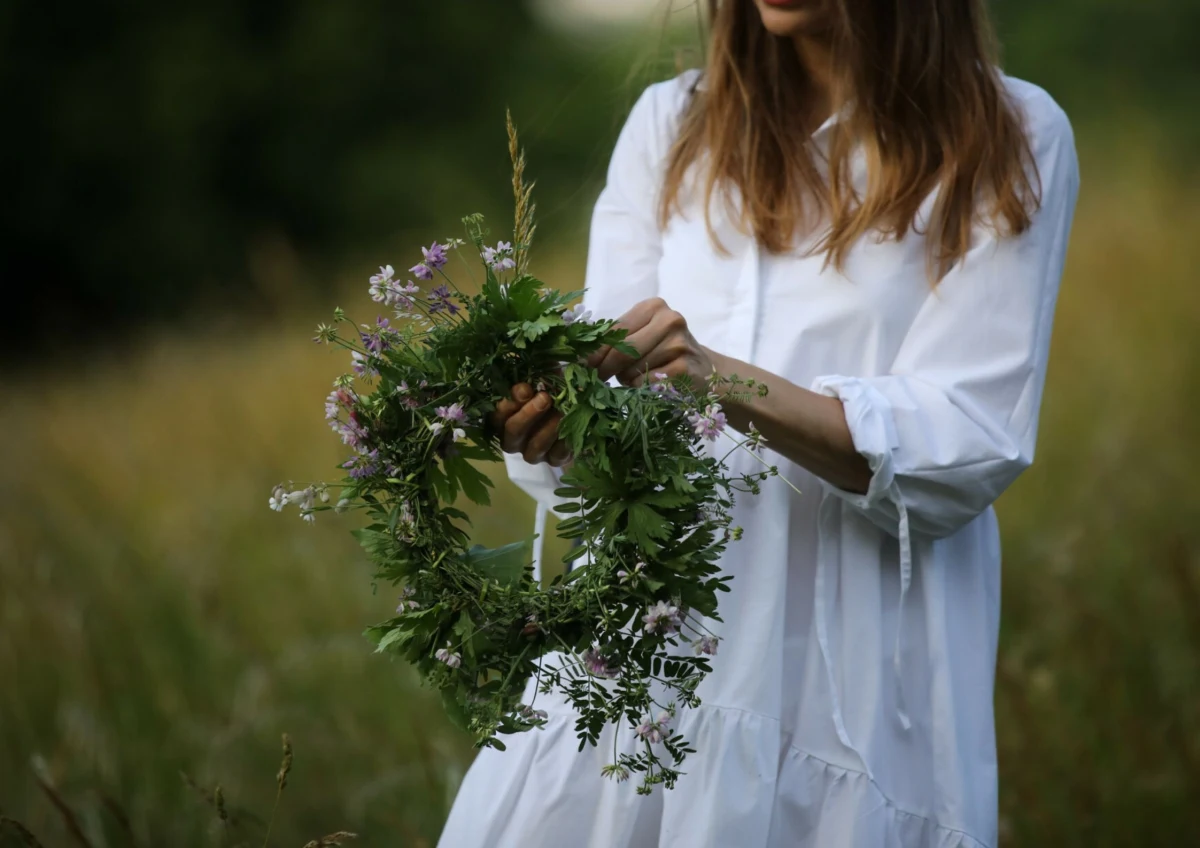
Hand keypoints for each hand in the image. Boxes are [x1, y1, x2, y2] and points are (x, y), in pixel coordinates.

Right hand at [491, 383, 572, 466]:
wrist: (576, 405)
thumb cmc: (550, 388)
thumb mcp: (539, 377)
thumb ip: (529, 377)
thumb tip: (524, 385)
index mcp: (503, 418)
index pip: (496, 415)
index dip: (508, 403)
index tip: (525, 389)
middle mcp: (513, 438)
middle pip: (513, 431)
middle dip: (528, 414)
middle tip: (545, 398)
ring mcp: (532, 452)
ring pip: (534, 447)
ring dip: (549, 428)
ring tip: (562, 411)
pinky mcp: (553, 460)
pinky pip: (557, 455)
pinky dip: (565, 440)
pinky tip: (572, 425)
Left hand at [587, 298, 715, 386]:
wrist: (705, 370)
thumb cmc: (664, 351)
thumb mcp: (643, 335)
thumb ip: (616, 339)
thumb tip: (578, 358)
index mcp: (654, 306)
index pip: (614, 330)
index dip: (593, 352)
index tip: (578, 367)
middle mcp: (669, 320)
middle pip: (621, 350)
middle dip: (603, 369)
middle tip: (593, 381)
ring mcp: (679, 344)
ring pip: (632, 369)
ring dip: (626, 379)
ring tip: (637, 377)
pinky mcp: (684, 369)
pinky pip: (646, 384)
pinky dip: (641, 389)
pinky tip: (650, 385)